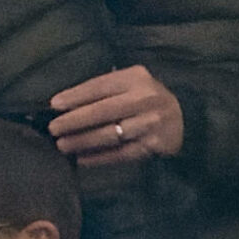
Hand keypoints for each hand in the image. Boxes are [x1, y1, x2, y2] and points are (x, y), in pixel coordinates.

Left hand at [48, 66, 184, 165]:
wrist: (185, 118)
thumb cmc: (147, 99)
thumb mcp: (131, 83)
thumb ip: (104, 88)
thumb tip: (65, 103)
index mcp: (136, 78)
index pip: (100, 86)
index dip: (76, 96)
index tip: (54, 105)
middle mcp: (144, 99)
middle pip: (103, 111)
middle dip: (74, 121)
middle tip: (53, 129)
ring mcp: (150, 123)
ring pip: (110, 134)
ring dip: (83, 141)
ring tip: (62, 145)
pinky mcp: (152, 145)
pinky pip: (121, 153)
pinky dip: (99, 157)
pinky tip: (81, 159)